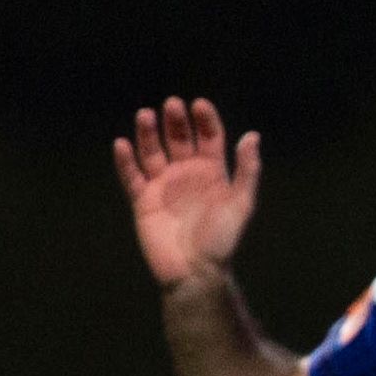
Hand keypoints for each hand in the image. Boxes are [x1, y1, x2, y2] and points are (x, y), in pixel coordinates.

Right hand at [115, 96, 260, 289]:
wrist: (196, 271)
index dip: (205, 120)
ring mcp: (163, 185)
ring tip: (146, 114)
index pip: (209, 139)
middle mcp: (187, 174)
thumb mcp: (241, 203)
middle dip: (176, 122)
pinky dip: (125, 160)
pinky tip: (123, 143)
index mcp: (213, 173)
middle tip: (172, 105)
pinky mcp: (142, 199)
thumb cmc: (221, 240)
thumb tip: (252, 136)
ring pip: (152, 152)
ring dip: (148, 133)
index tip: (199, 104)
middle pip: (179, 140)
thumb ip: (247, 171)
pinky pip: (131, 175)